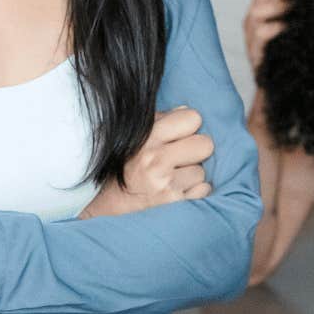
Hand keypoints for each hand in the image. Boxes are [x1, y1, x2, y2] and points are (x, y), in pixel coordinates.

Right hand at [81, 107, 213, 217]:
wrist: (108, 199)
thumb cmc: (126, 161)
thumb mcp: (138, 133)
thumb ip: (163, 119)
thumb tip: (187, 111)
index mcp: (149, 136)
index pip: (193, 118)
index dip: (189, 125)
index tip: (180, 134)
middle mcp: (156, 158)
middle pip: (205, 144)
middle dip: (197, 150)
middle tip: (182, 155)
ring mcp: (165, 182)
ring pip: (202, 171)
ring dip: (193, 173)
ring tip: (174, 174)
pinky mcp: (171, 202)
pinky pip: (202, 190)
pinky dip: (194, 190)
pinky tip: (178, 187)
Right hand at [243, 0, 295, 72]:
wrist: (280, 84)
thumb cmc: (290, 52)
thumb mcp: (291, 27)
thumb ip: (296, 9)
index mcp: (258, 10)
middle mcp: (250, 20)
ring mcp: (249, 35)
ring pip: (257, 10)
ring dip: (281, 6)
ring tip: (301, 9)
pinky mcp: (254, 51)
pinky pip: (261, 32)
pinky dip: (278, 27)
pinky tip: (294, 28)